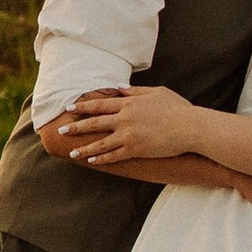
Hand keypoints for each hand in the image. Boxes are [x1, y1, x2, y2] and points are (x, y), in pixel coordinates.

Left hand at [65, 84, 195, 165]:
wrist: (190, 127)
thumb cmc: (178, 108)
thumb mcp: (157, 92)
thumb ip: (135, 91)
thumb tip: (118, 89)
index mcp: (130, 103)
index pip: (101, 104)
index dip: (84, 106)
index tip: (70, 108)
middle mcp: (125, 119)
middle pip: (95, 122)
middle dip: (76, 126)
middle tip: (61, 130)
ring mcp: (129, 135)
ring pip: (101, 143)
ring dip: (84, 147)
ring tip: (72, 152)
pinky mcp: (136, 150)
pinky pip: (114, 156)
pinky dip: (102, 159)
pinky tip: (92, 161)